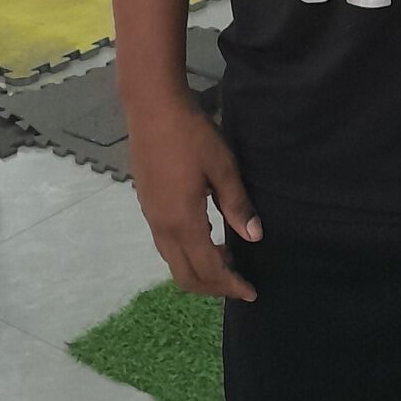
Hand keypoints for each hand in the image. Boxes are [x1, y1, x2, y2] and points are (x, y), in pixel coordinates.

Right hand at [125, 94, 261, 302]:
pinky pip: (166, 245)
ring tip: (225, 262)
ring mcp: (150, 217)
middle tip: (238, 284)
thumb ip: (237, 205)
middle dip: (212, 287)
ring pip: (172, 262)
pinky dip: (186, 254)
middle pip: (185, 276)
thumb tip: (254, 237)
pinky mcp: (146, 205)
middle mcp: (162, 227)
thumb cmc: (191, 135)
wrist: (152, 108)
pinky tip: (205, 238)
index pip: (209, 268)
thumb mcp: (223, 167)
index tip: (251, 292)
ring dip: (198, 271)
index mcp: (183, 222)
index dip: (231, 285)